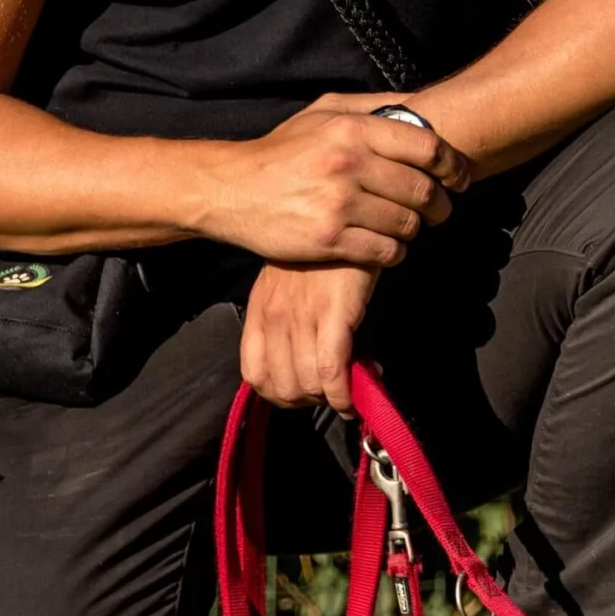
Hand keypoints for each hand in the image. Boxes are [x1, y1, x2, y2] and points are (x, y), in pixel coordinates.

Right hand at [199, 94, 470, 265]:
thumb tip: (421, 105)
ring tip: (408, 227)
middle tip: (441, 210)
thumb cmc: (282, 151)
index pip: (427, 147)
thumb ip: (372, 106)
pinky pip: (384, 253)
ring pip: (407, 224)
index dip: (453, 165)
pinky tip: (387, 248)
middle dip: (440, 205)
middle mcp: (349, 165)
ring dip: (415, 229)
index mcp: (352, 130)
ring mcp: (338, 204)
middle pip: (423, 190)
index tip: (460, 177)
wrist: (229, 189)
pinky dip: (394, 253)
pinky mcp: (328, 240)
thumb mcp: (322, 112)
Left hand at [240, 261, 377, 414]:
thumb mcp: (287, 285)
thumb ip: (286, 320)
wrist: (343, 214)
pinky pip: (332, 371)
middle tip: (334, 391)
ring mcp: (303, 317)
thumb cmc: (320, 253)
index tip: (306, 392)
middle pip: (282, 388)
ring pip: (307, 385)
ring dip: (331, 399)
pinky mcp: (334, 314)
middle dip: (310, 401)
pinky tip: (359, 391)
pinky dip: (345, 393)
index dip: (280, 395)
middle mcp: (275, 319)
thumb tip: (303, 359)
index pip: (255, 375)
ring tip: (351, 386)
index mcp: (260, 313)